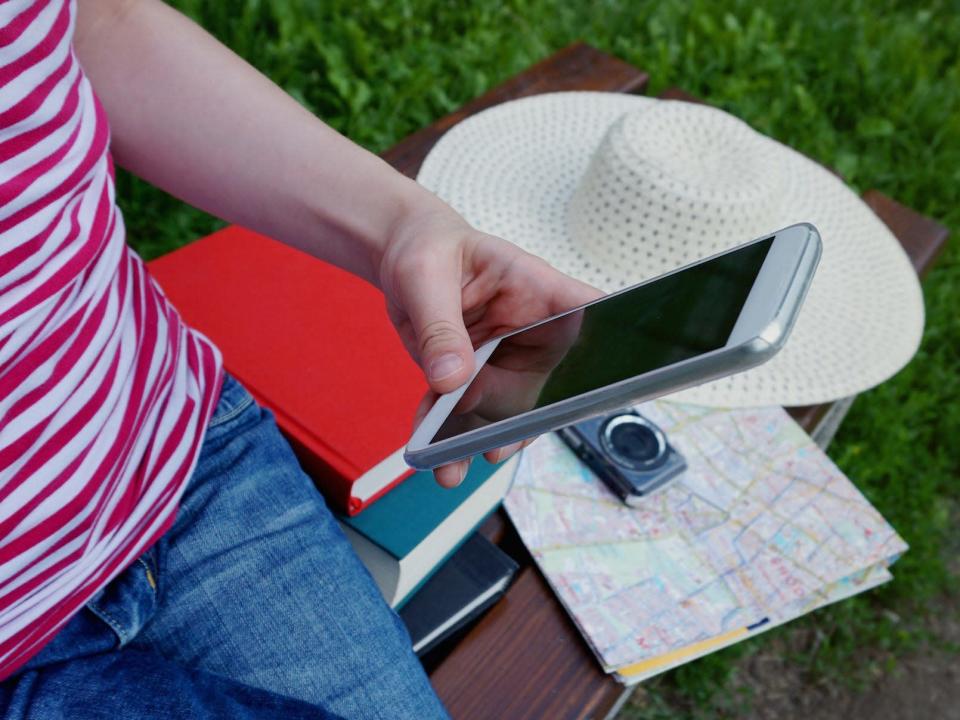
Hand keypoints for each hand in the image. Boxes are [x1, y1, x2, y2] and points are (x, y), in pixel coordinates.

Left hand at [379, 205, 600, 486]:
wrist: (399, 255)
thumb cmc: (427, 246)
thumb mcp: (427, 276)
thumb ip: (441, 327)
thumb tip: (451, 380)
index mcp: (540, 293)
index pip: (592, 318)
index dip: (613, 352)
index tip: (607, 390)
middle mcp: (531, 333)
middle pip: (551, 385)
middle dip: (526, 423)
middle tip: (498, 449)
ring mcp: (503, 359)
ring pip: (504, 411)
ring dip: (478, 441)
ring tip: (451, 470)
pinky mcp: (472, 376)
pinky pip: (461, 413)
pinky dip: (440, 432)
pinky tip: (423, 448)